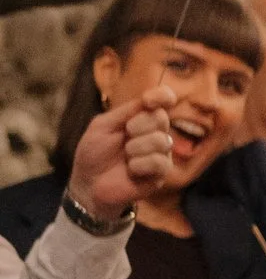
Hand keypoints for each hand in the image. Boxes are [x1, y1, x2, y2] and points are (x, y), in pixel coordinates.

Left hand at [68, 78, 177, 216]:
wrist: (88, 183)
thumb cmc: (94, 153)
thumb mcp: (103, 125)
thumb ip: (126, 111)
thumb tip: (149, 98)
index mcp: (142, 118)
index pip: (163, 100)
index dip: (162, 96)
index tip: (148, 100)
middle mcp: (155, 133)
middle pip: (161, 118)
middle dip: (139, 126)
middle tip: (125, 136)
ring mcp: (161, 153)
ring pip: (162, 140)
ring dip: (136, 148)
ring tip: (125, 157)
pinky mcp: (161, 173)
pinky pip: (160, 162)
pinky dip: (140, 164)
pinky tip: (131, 170)